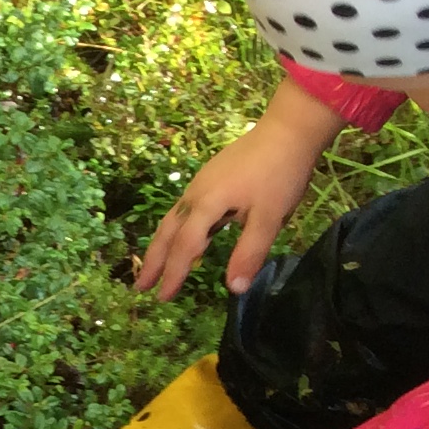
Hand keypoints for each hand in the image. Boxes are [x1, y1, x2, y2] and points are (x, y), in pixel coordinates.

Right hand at [134, 79, 343, 300]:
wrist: (289, 129)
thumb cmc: (280, 173)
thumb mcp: (270, 217)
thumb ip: (250, 252)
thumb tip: (234, 289)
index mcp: (207, 206)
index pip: (184, 248)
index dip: (174, 275)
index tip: (163, 299)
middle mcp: (195, 195)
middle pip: (166, 233)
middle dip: (153, 262)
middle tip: (140, 287)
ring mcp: (200, 184)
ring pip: (172, 220)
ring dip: (160, 246)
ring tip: (152, 266)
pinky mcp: (209, 178)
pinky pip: (183, 210)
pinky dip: (174, 230)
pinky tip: (182, 235)